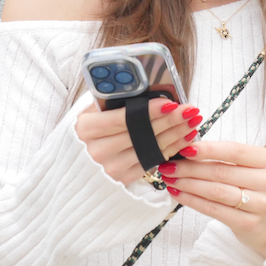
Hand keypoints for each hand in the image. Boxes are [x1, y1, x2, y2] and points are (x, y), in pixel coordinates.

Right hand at [75, 99, 201, 184]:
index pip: (124, 118)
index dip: (150, 111)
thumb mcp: (89, 114)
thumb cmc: (85, 135)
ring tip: (193, 121)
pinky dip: (172, 148)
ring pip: (152, 147)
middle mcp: (97, 151)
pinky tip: (185, 137)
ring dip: (176, 134)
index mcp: (86, 129)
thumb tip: (138, 86)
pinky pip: (153, 160)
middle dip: (171, 120)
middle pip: (142, 133)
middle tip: (190, 109)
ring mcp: (110, 168)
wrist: (73, 171)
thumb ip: (109, 101)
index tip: (171, 102)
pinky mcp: (123, 180)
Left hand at [157, 141, 265, 256]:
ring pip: (216, 191)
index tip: (184, 148)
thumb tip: (187, 148)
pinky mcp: (249, 224)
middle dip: (190, 168)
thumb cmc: (254, 187)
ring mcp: (262, 205)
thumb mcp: (249, 166)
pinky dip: (193, 201)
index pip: (234, 151)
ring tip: (170, 179)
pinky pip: (214, 210)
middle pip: (222, 172)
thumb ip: (225, 156)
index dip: (207, 149)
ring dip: (188, 184)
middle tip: (168, 165)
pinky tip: (179, 194)